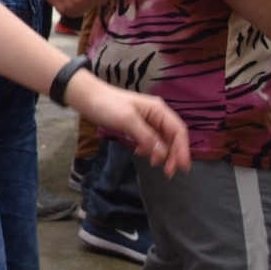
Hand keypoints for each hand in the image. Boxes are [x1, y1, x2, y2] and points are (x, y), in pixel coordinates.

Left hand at [65, 72, 190, 177]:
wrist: (87, 97)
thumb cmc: (107, 105)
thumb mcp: (127, 120)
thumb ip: (146, 136)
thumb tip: (163, 154)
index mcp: (158, 110)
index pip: (178, 131)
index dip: (183, 150)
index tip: (182, 167)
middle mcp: (156, 115)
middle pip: (172, 137)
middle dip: (173, 154)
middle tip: (169, 172)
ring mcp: (147, 121)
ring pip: (162, 140)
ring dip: (161, 153)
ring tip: (153, 164)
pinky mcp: (137, 126)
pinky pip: (150, 140)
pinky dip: (149, 149)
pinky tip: (140, 153)